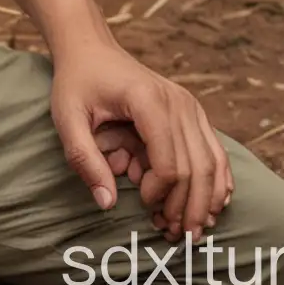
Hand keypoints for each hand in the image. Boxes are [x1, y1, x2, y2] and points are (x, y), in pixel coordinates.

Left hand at [50, 39, 233, 243]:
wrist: (91, 48)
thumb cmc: (77, 82)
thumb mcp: (66, 116)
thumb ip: (83, 158)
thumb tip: (107, 203)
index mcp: (147, 99)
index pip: (169, 162)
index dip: (159, 193)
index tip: (143, 204)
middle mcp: (177, 101)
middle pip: (195, 168)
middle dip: (186, 208)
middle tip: (172, 236)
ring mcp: (189, 105)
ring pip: (211, 164)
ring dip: (205, 202)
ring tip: (189, 231)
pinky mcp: (193, 111)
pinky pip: (215, 152)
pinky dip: (217, 182)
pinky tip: (213, 207)